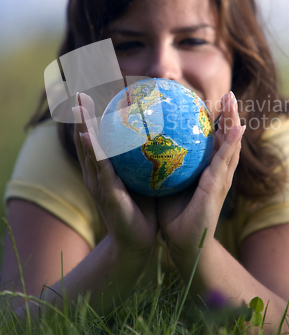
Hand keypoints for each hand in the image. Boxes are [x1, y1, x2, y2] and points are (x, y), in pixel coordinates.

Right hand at [72, 93, 157, 258]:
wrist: (137, 242)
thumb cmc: (142, 209)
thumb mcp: (143, 178)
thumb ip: (145, 158)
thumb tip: (164, 133)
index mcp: (104, 169)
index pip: (96, 138)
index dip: (91, 117)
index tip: (91, 95)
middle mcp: (96, 174)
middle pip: (85, 139)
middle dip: (81, 116)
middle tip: (79, 92)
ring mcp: (99, 184)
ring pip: (88, 150)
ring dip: (82, 127)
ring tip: (78, 106)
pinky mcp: (107, 194)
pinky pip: (101, 169)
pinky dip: (93, 151)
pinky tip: (88, 135)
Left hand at [157, 91, 244, 260]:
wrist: (183, 244)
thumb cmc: (175, 216)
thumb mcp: (169, 184)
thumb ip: (166, 166)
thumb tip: (148, 145)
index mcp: (208, 171)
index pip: (215, 142)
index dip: (217, 123)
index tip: (215, 103)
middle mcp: (218, 172)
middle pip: (228, 138)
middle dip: (230, 116)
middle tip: (229, 95)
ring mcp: (220, 179)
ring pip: (231, 145)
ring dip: (234, 122)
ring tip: (233, 101)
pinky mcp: (217, 187)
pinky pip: (225, 160)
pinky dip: (232, 143)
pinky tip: (237, 127)